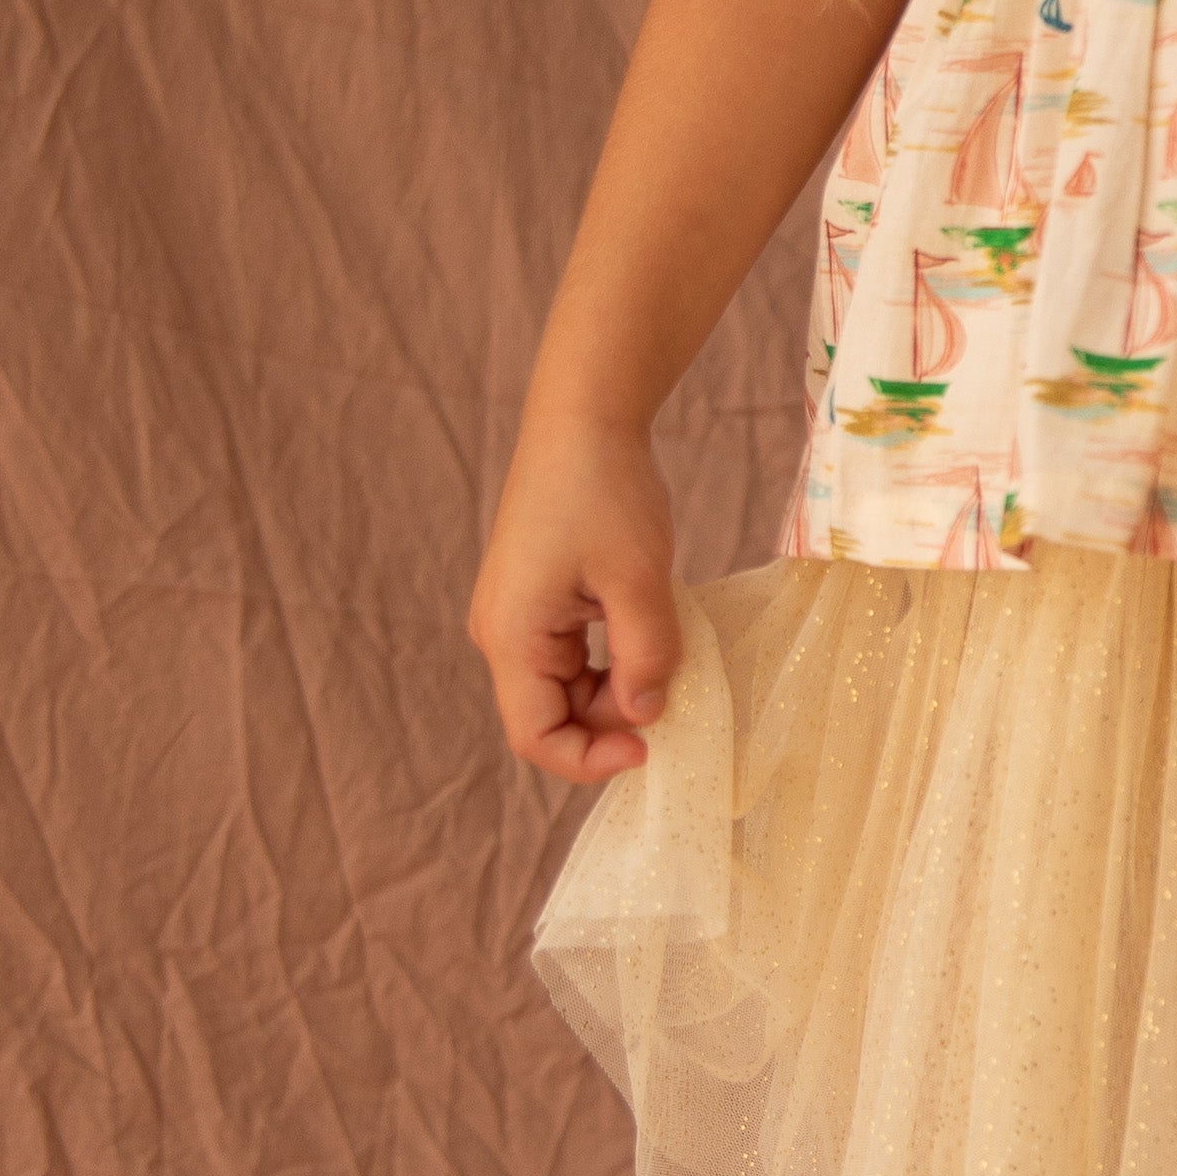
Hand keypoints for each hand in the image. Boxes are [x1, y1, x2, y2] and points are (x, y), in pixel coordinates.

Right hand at [469, 409, 680, 778]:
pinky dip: (614, 658)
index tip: (650, 747)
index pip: (535, 737)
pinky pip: (574, 653)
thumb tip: (646, 717)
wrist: (582, 417)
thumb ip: (645, 657)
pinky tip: (652, 635)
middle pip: (553, 714)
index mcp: (510, 635)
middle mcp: (501, 632)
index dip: (589, 758)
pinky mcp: (537, 598)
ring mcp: (517, 614)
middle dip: (613, 719)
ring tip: (669, 659)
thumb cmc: (604, 490)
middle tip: (675, 694)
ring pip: (568, 686)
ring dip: (619, 687)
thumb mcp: (638, 579)